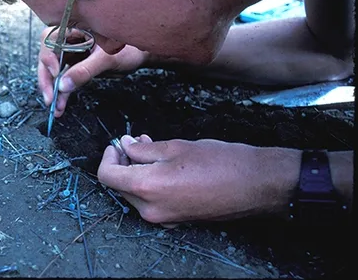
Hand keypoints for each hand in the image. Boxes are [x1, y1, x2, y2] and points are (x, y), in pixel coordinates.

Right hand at [38, 27, 147, 116]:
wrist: (139, 55)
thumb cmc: (128, 48)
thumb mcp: (106, 58)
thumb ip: (85, 70)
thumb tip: (64, 84)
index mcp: (74, 28)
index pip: (50, 40)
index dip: (48, 56)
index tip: (56, 72)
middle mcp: (69, 40)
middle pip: (48, 58)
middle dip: (47, 79)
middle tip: (50, 97)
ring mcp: (71, 53)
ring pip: (54, 72)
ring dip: (53, 90)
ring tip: (56, 107)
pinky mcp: (76, 66)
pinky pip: (64, 80)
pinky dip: (62, 93)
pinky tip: (61, 105)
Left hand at [97, 135, 298, 224]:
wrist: (254, 185)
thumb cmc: (220, 163)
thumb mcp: (175, 147)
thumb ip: (143, 149)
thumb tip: (125, 146)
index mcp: (147, 188)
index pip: (107, 176)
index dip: (109, 156)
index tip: (118, 144)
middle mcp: (151, 209)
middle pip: (120, 185)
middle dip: (124, 162)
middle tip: (138, 142)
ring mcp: (164, 218)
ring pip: (135, 193)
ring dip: (137, 171)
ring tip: (152, 149)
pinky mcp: (176, 220)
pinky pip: (152, 202)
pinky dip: (151, 183)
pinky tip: (164, 167)